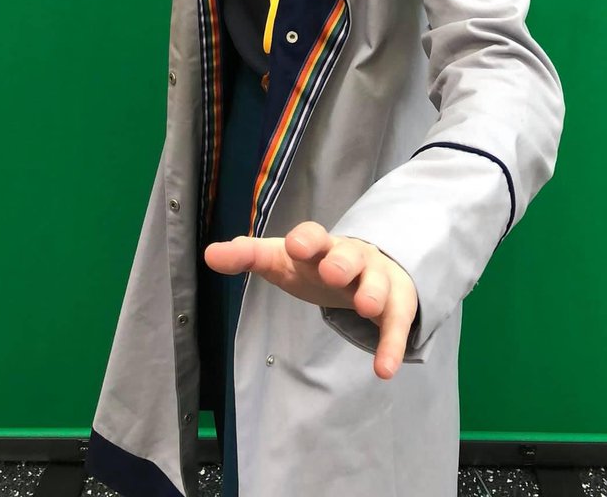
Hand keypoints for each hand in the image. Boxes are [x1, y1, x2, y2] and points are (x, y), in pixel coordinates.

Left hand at [204, 220, 418, 379]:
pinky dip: (392, 344)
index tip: (295, 247)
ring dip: (372, 292)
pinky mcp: (395, 305)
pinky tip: (384, 369)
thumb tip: (209, 254)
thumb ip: (248, 256)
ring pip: (378, 282)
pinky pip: (397, 323)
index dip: (305, 240)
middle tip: (332, 272)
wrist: (365, 265)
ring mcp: (376, 277)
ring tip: (365, 307)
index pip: (313, 236)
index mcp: (319, 246)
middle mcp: (350, 256)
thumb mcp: (281, 260)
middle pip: (349, 254)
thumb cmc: (314, 264)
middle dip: (341, 262)